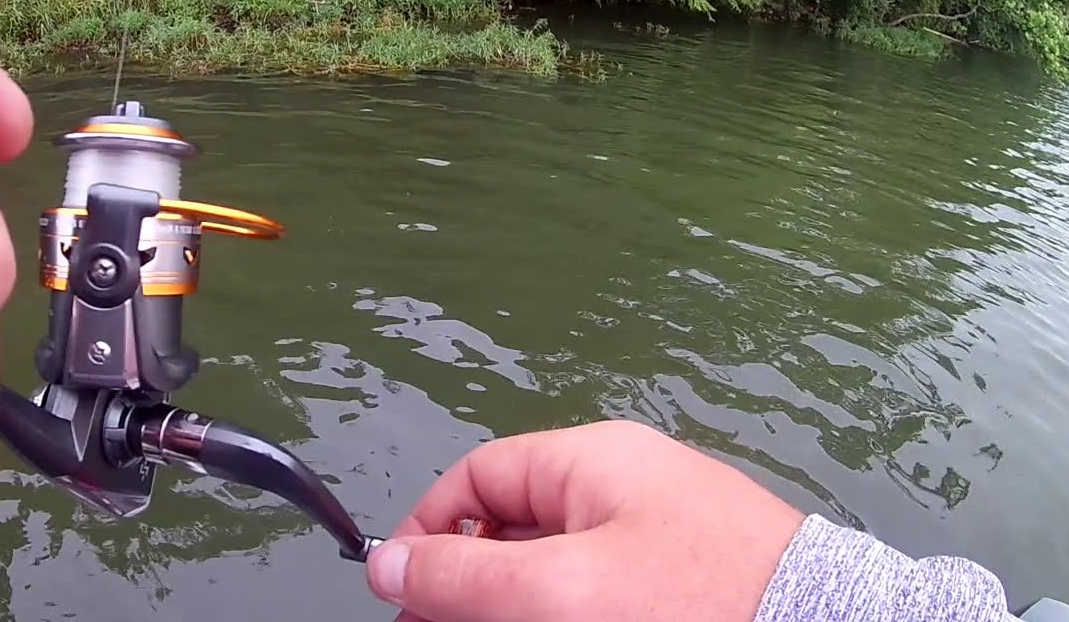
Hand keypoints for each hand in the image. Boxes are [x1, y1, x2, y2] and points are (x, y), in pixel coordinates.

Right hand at [365, 420, 807, 621]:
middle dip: (468, 582)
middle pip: (514, 524)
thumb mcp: (559, 589)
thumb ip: (464, 575)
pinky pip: (599, 589)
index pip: (480, 476)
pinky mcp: (684, 578)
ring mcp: (657, 534)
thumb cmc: (687, 602)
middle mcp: (621, 486)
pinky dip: (563, 609)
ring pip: (556, 565)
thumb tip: (381, 561)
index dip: (430, 531)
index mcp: (590, 460)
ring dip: (514, 602)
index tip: (401, 595)